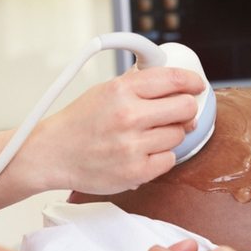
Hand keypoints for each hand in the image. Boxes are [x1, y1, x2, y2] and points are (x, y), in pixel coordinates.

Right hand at [34, 67, 204, 193]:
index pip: (174, 79)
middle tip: (177, 113)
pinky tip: (143, 152)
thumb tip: (173, 80)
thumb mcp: (104, 90)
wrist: (53, 154)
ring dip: (169, 135)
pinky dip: (161, 157)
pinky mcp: (137, 172)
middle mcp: (129, 116)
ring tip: (147, 136)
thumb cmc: (79, 123)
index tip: (196, 86)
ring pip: (179, 135)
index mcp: (121, 90)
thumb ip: (137, 84)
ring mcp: (133, 146)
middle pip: (186, 108)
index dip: (192, 82)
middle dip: (185, 109)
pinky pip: (169, 160)